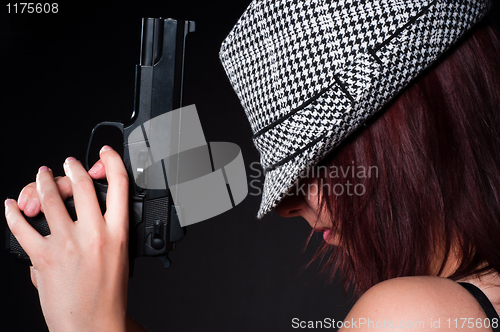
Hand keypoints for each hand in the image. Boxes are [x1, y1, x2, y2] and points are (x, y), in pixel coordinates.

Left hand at [5, 146, 128, 331]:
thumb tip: (76, 221)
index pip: (121, 185)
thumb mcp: (118, 258)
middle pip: (82, 185)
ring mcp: (68, 244)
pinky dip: (12, 213)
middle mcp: (94, 234)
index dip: (112, 162)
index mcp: (118, 233)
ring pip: (51, 198)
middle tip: (66, 163)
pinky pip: (22, 227)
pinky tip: (11, 207)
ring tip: (39, 177)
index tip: (105, 153)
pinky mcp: (44, 257)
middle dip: (71, 168)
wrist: (94, 326)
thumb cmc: (108, 297)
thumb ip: (100, 236)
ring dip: (42, 182)